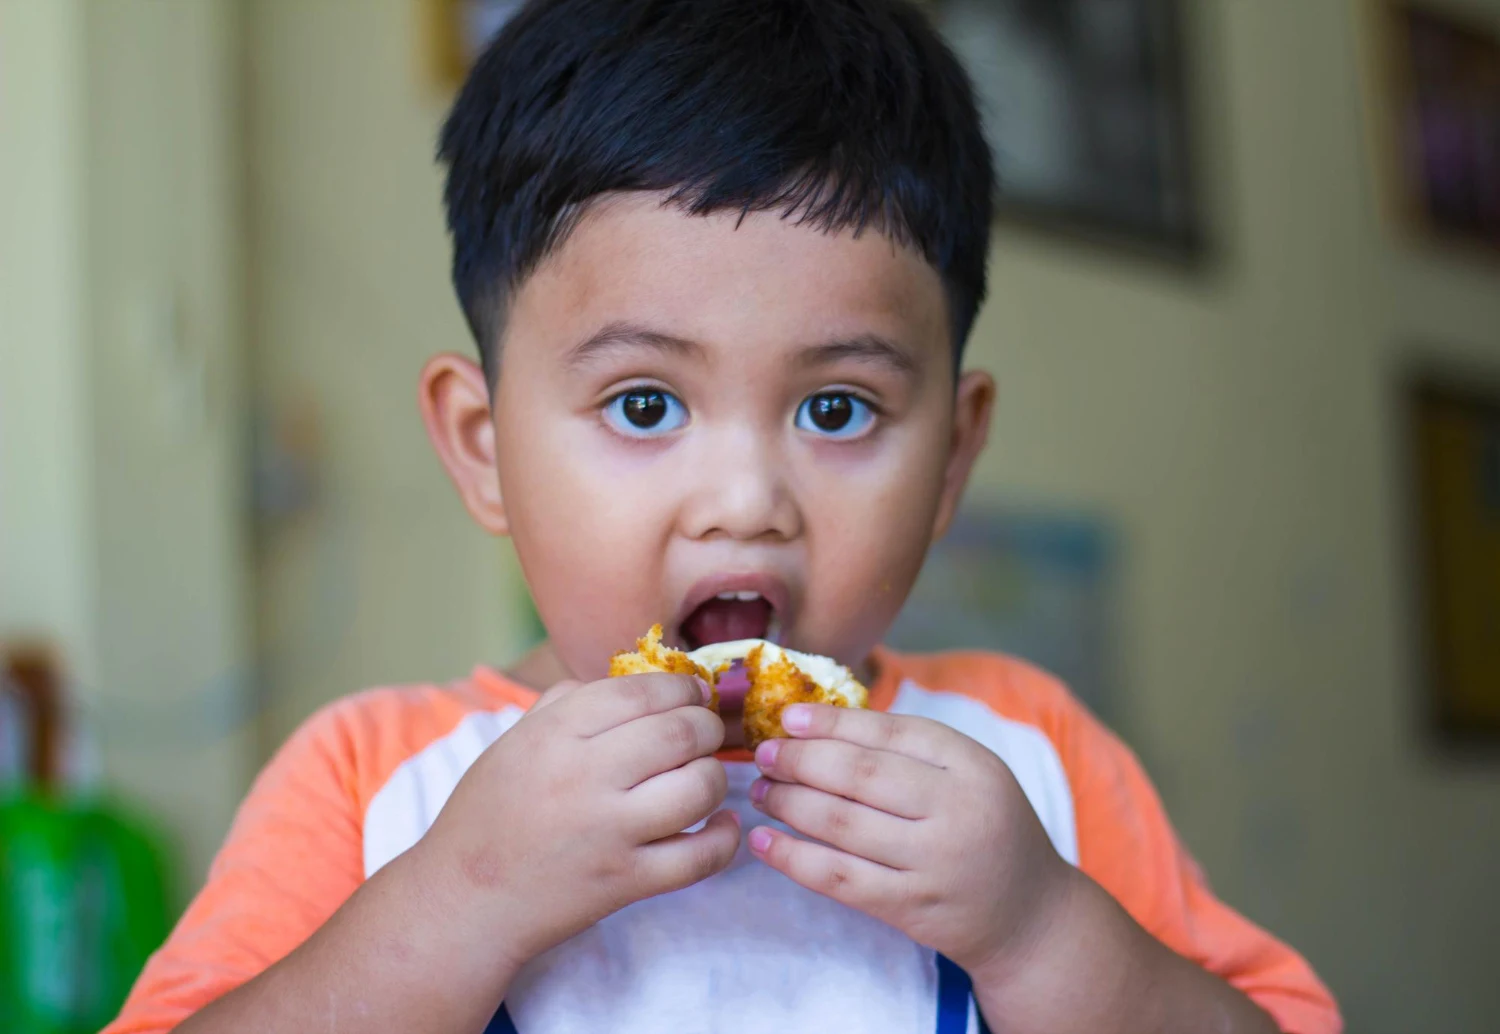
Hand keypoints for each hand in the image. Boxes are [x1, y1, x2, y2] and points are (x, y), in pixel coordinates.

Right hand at [417, 673, 739, 975]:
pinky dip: (723, 837)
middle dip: (707, 727)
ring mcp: (609, 832)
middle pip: (680, 734)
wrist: (463, 901)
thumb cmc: (487, 815)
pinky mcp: (626, 882)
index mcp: (554, 734)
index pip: (640, 692)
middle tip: (706, 733)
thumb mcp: (512, 742)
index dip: (681, 688)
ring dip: (715, 775)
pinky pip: (699, 856)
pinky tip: (720, 824)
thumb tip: (628, 679)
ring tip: (704, 776)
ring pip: (698, 787)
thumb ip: (565, 702)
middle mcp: (584, 776)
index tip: (694, 694)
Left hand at [745, 704, 1070, 982]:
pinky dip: (793, 858)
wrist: (1030, 916)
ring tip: (760, 790)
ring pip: (842, 825)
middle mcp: (957, 810)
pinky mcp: (911, 908)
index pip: (891, 732)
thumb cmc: (988, 828)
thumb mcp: (972, 774)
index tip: (788, 718)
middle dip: (800, 761)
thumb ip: (913, 748)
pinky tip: (763, 841)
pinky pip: (839, 878)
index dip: (833, 723)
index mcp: (973, 765)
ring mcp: (934, 863)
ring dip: (788, 804)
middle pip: (860, 776)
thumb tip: (823, 724)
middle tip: (764, 754)